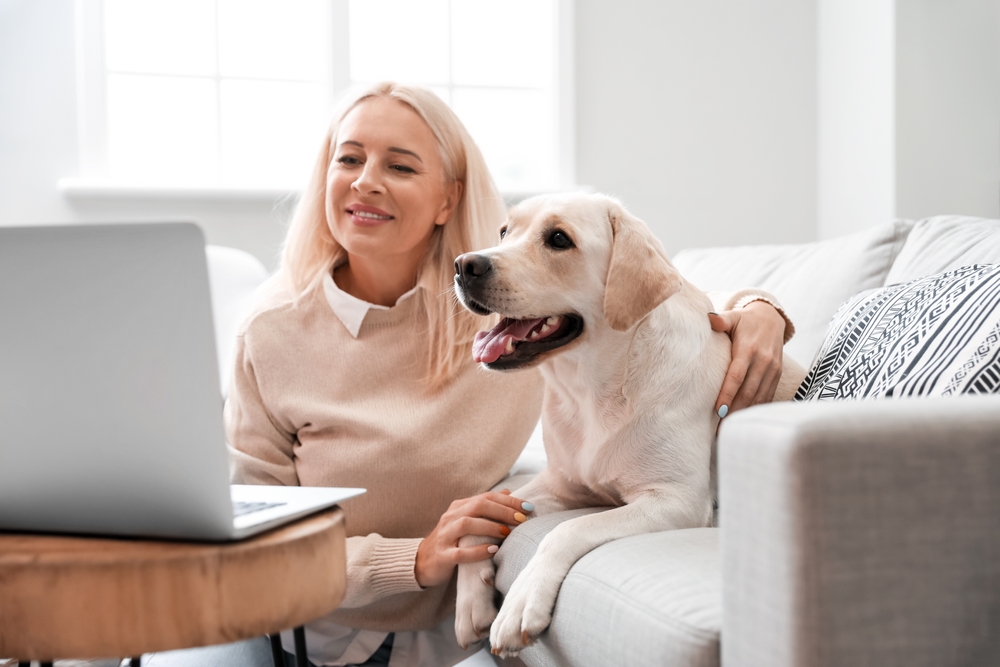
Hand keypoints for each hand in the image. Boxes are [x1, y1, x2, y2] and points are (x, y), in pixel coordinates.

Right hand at [415, 489, 531, 586]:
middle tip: (522, 519)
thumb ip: (485, 507)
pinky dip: (478, 551)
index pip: (486, 497)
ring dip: (491, 527)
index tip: (528, 507)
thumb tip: (508, 492)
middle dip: (503, 511)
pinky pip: (460, 552)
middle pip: (478, 506)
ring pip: (467, 525)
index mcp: (458, 507)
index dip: (508, 501)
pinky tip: (493, 551)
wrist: (422, 562)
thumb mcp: (466, 520)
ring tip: (508, 533)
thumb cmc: (451, 540)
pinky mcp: (443, 556)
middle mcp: (450, 518)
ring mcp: (445, 536)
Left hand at [709, 300, 784, 416]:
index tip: (718, 410)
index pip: (737, 375)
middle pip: (748, 391)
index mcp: (749, 349)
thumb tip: (709, 318)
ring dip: (745, 413)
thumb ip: (721, 320)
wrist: (772, 319)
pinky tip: (745, 418)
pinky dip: (757, 408)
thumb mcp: (734, 317)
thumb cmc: (745, 320)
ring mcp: (773, 369)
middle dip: (734, 410)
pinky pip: (768, 395)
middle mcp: (763, 361)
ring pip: (759, 396)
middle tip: (719, 427)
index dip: (728, 393)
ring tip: (729, 427)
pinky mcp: (777, 375)